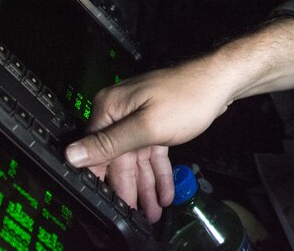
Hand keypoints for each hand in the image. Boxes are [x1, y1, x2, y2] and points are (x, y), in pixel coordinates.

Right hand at [65, 59, 234, 222]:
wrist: (221, 80)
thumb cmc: (188, 97)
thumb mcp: (147, 126)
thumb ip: (110, 143)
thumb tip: (72, 154)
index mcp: (110, 108)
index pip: (96, 150)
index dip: (104, 179)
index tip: (110, 202)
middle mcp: (120, 111)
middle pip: (119, 157)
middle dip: (130, 187)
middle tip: (139, 213)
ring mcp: (139, 115)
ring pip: (137, 157)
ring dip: (146, 184)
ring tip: (153, 210)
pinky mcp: (156, 120)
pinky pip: (152, 150)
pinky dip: (158, 170)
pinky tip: (164, 191)